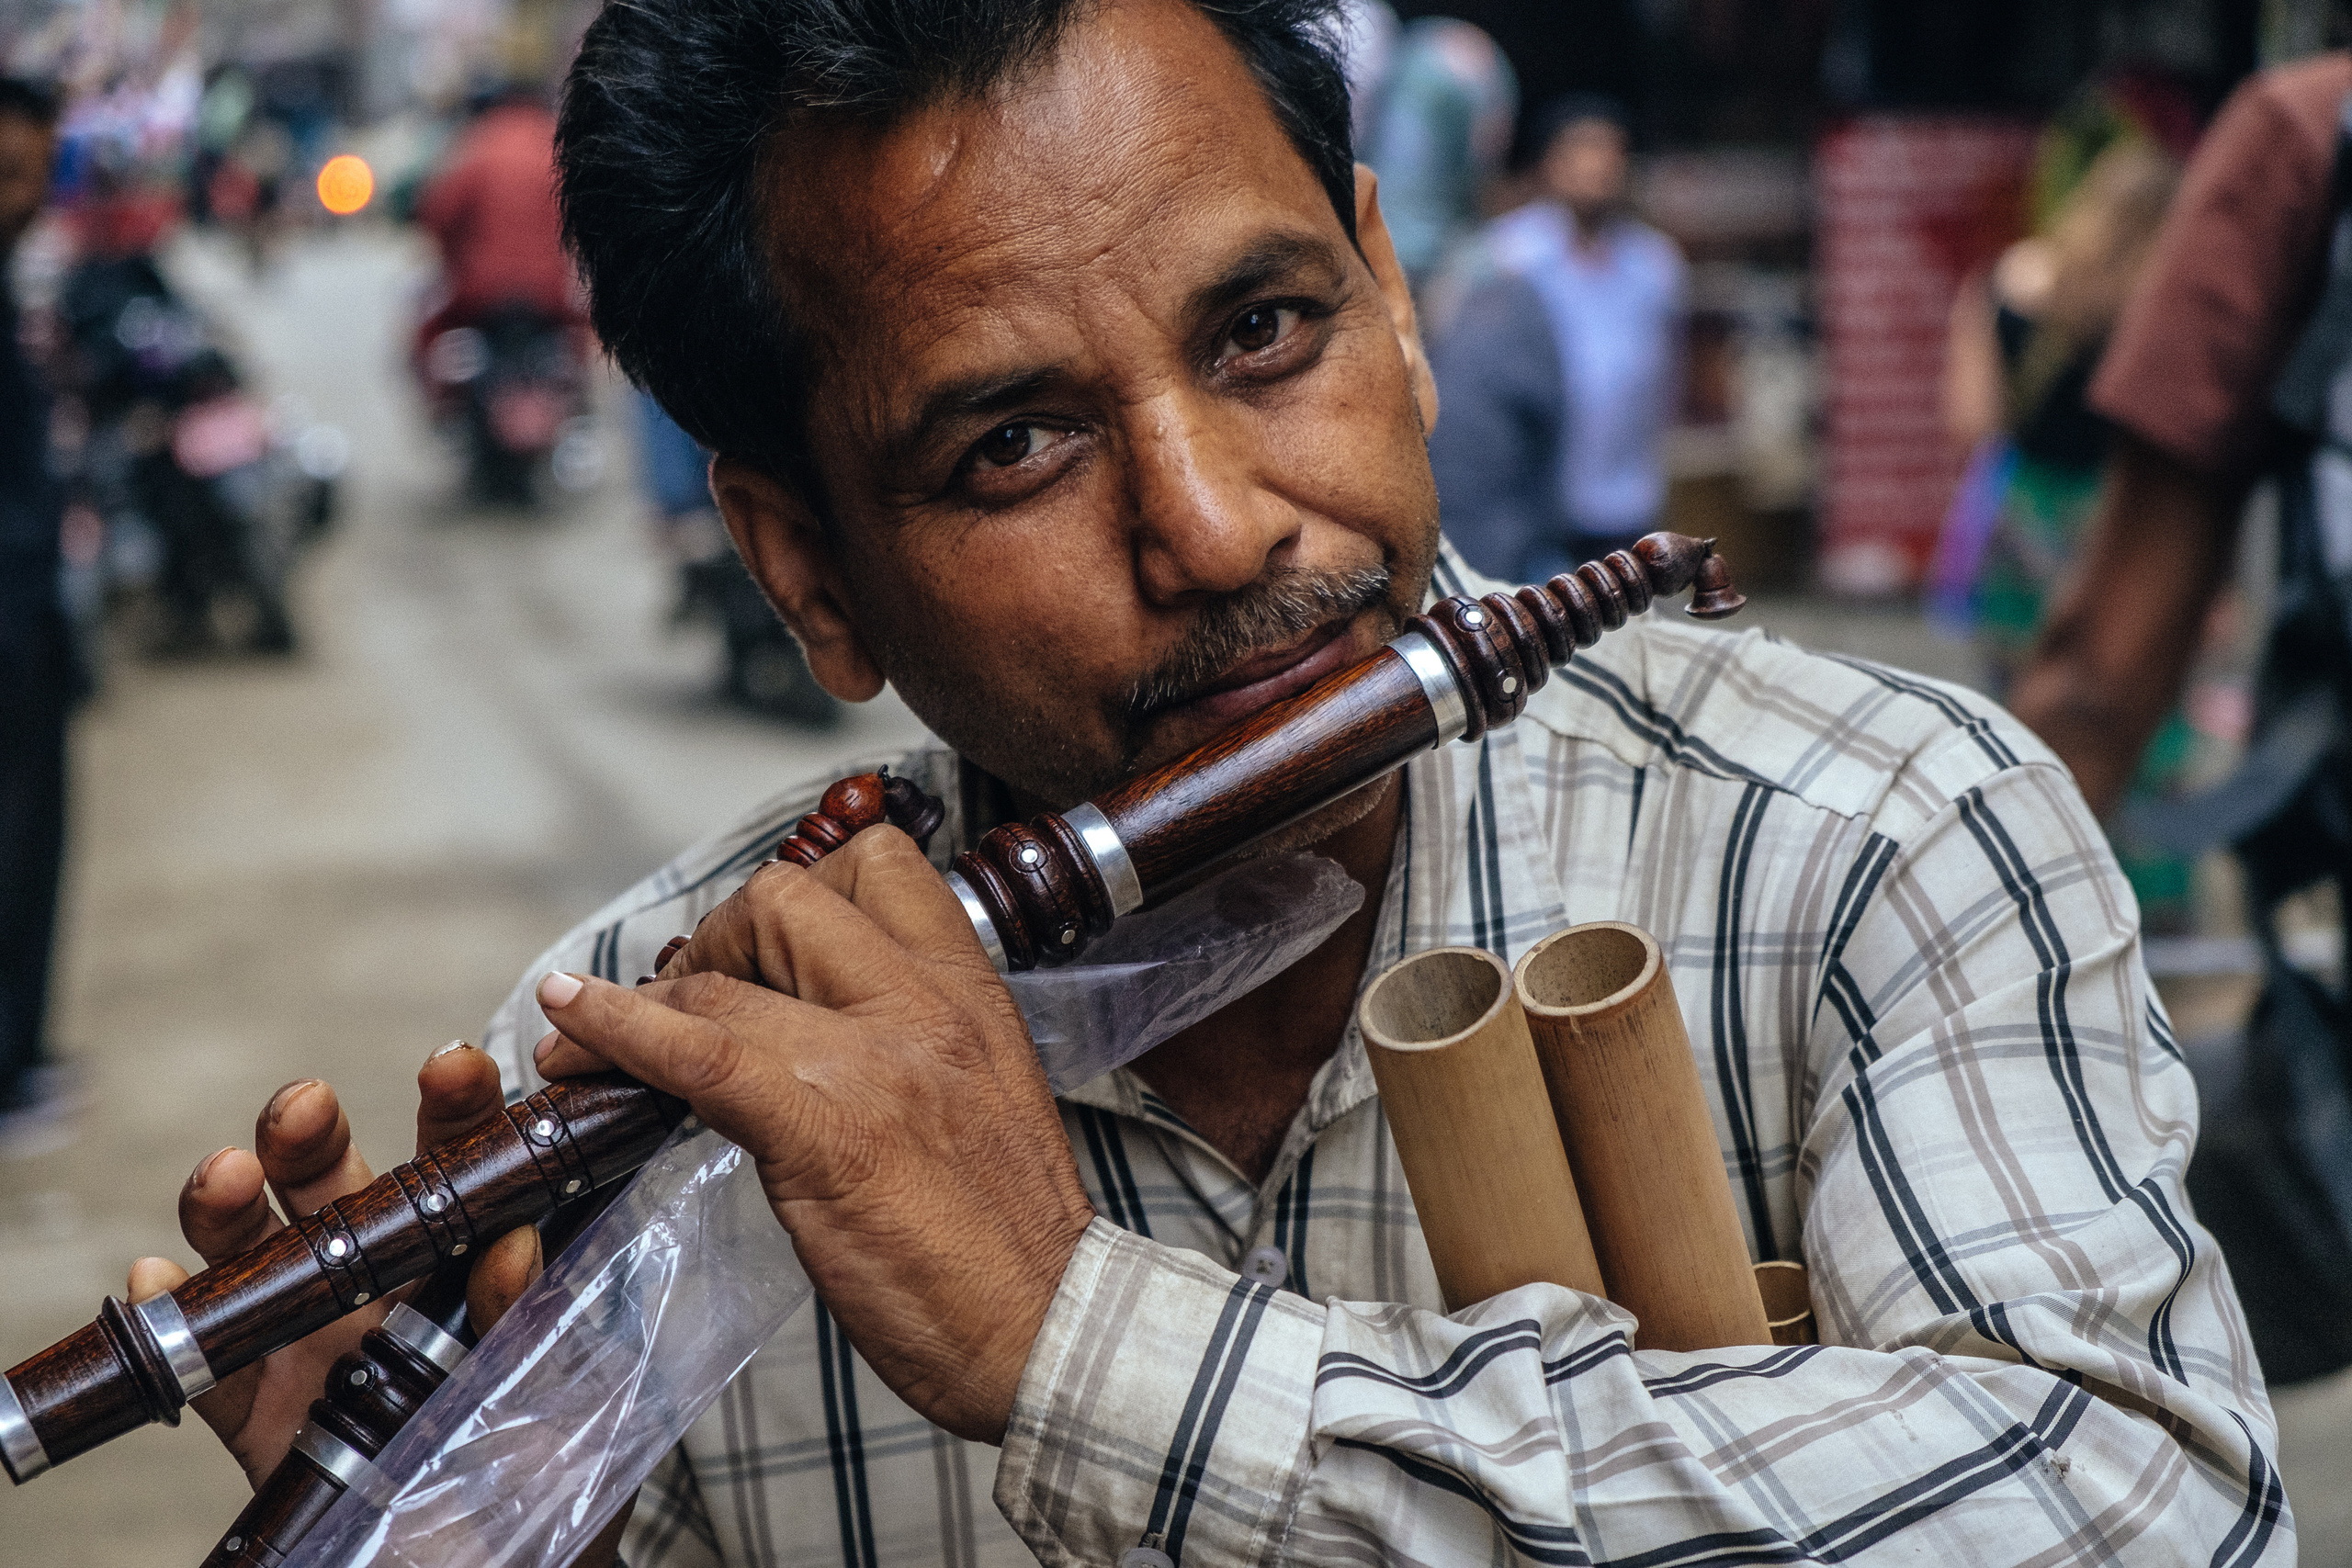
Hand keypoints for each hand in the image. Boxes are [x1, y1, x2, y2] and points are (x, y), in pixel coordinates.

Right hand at [126, 1045, 543, 1488]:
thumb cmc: (558, 1484)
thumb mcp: (569, 1395)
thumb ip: (538, 1318)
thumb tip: (517, 1241)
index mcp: (477, 1263)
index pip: (465, 1167)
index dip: (457, 1109)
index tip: (453, 1066)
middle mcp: (390, 1288)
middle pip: (338, 1190)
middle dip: (313, 1135)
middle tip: (306, 1105)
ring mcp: (320, 1347)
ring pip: (260, 1258)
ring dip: (234, 1206)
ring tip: (227, 1176)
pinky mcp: (264, 1421)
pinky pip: (210, 1367)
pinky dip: (175, 1323)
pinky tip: (158, 1282)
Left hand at [532, 825, 1095, 1442]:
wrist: (1053, 1328)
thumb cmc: (1012, 1237)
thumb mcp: (976, 1097)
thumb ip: (907, 1043)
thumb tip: (812, 1025)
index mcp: (970, 992)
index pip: (878, 865)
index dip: (797, 890)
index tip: (757, 943)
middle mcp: (925, 1007)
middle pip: (786, 897)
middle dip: (714, 937)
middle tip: (688, 997)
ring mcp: (873, 1064)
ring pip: (726, 973)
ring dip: (641, 996)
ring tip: (591, 1034)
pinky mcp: (822, 1134)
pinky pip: (701, 1052)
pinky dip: (619, 1030)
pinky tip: (571, 1026)